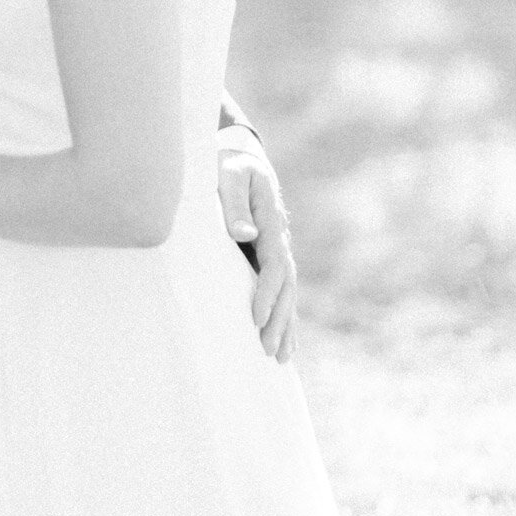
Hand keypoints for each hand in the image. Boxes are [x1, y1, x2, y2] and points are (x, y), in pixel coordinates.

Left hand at [217, 133, 297, 362]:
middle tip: (267, 350)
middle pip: (286, 286)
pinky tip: (283, 341)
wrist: (240, 157)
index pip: (274, 264)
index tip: (257, 317)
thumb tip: (244, 235)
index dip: (267, 292)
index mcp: (271, 220)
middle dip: (278, 319)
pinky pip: (280, 289)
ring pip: (287, 292)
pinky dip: (283, 316)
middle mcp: (279, 238)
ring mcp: (277, 248)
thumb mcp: (229, 175)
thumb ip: (233, 202)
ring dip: (284, 325)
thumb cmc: (228, 165)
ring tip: (280, 358)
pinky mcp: (269, 255)